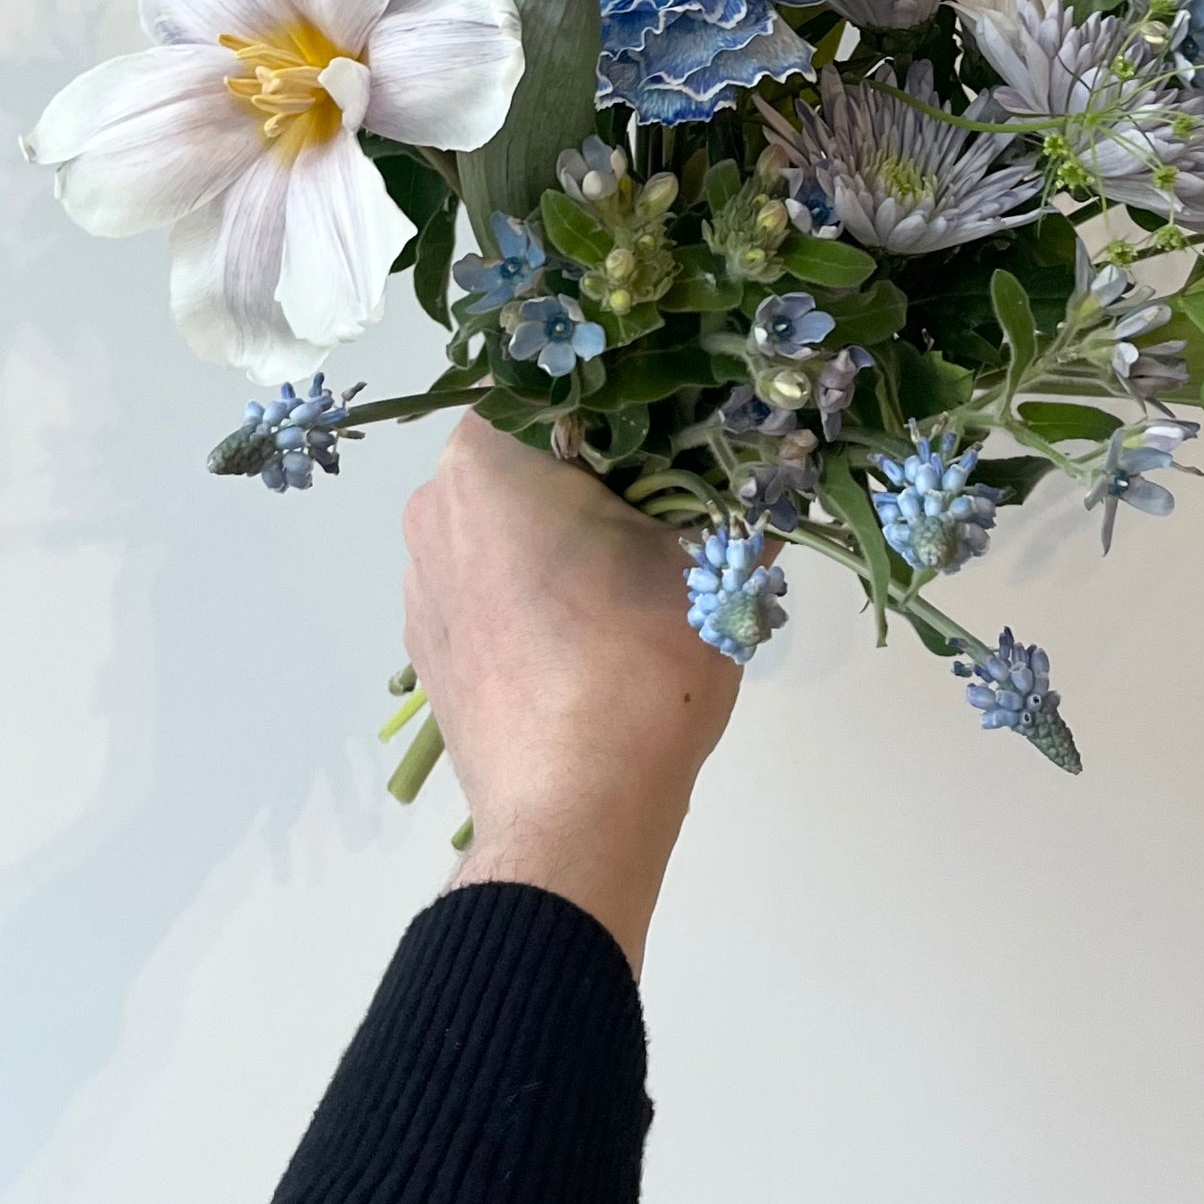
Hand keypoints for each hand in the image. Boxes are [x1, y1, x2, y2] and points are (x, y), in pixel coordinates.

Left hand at [402, 414, 740, 970]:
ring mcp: (421, 586)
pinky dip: (539, 594)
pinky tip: (596, 631)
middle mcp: (432, 508)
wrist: (573, 821)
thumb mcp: (711, 565)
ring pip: (509, 526)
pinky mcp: (431, 652)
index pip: (560, 386)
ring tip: (641, 578)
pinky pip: (491, 589)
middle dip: (602, 473)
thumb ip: (738, 498)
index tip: (686, 428)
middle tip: (677, 502)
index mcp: (485, 459)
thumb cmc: (636, 665)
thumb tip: (777, 461)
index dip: (632, 401)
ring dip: (568, 536)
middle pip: (532, 458)